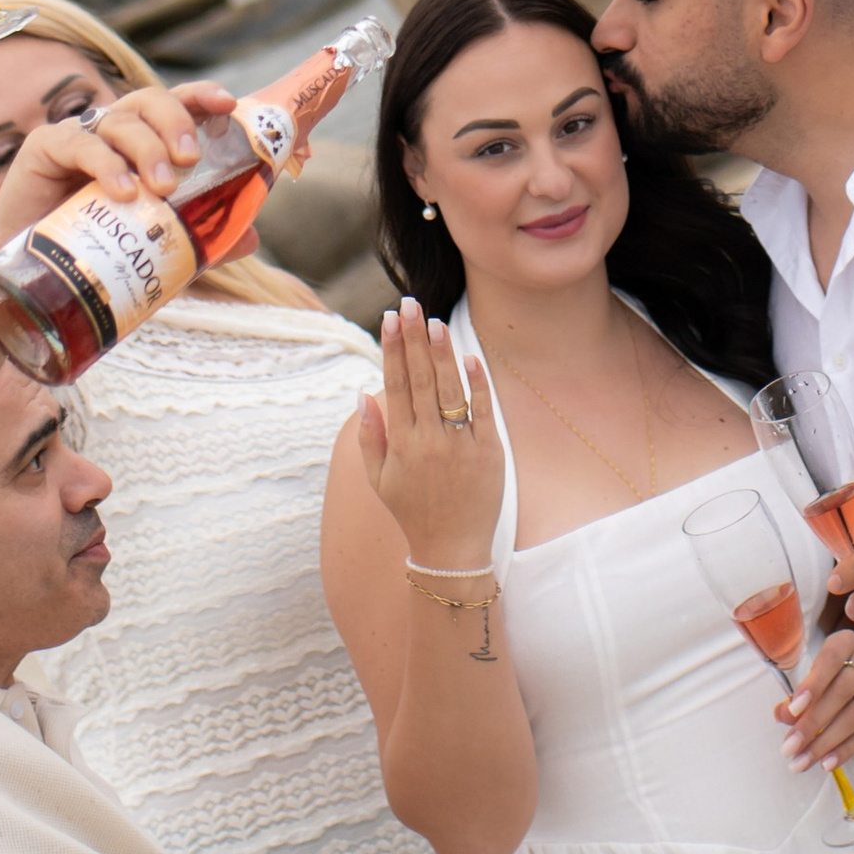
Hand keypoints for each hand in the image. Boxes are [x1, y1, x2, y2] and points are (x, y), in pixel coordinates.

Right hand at [0, 82, 235, 253]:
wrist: (36, 274)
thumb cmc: (98, 248)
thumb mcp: (156, 241)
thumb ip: (200, 236)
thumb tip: (252, 239)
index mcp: (142, 140)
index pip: (176, 104)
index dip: (201, 96)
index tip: (227, 103)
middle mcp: (112, 129)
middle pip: (150, 102)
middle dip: (177, 122)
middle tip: (191, 159)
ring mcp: (78, 135)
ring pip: (120, 121)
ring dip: (147, 150)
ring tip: (163, 188)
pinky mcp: (45, 148)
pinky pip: (80, 144)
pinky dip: (106, 164)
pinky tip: (122, 192)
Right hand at [359, 295, 506, 566]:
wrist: (453, 548)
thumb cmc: (413, 511)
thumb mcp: (380, 479)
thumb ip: (371, 436)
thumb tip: (364, 393)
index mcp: (401, 444)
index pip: (394, 386)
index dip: (391, 350)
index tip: (388, 319)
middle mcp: (429, 440)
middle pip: (419, 379)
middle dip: (413, 339)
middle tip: (408, 304)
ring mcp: (460, 444)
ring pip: (449, 389)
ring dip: (441, 354)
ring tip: (435, 322)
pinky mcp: (488, 450)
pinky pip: (482, 410)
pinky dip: (477, 383)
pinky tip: (470, 356)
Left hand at [778, 632, 853, 768]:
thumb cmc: (836, 682)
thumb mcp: (816, 683)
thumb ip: (799, 698)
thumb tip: (783, 713)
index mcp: (846, 643)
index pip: (830, 658)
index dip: (812, 684)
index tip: (793, 710)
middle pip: (842, 692)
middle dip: (812, 723)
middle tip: (789, 747)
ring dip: (824, 743)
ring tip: (801, 762)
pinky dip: (844, 750)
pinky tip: (826, 763)